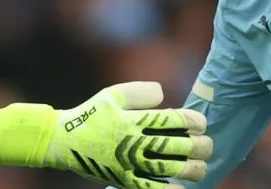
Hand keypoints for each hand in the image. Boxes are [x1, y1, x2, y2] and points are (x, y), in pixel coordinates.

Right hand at [43, 81, 212, 188]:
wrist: (62, 141)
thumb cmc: (90, 114)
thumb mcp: (111, 94)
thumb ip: (138, 91)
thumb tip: (163, 94)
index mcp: (134, 119)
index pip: (173, 120)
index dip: (194, 122)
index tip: (201, 124)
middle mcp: (134, 141)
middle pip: (176, 146)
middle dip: (198, 146)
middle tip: (208, 146)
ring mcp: (128, 162)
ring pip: (168, 168)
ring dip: (190, 169)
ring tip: (202, 168)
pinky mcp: (122, 178)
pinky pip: (149, 188)